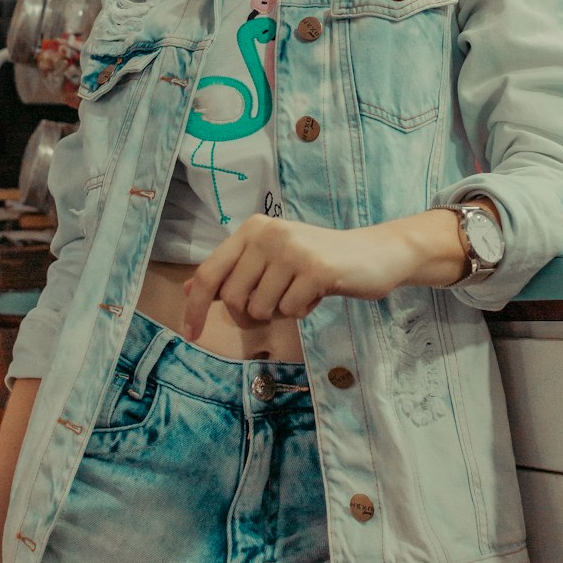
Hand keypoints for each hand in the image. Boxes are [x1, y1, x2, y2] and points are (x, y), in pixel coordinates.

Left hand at [182, 214, 415, 341]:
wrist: (375, 254)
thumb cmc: (316, 262)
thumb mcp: (270, 261)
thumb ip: (232, 273)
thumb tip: (188, 289)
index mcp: (252, 228)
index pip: (209, 273)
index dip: (195, 307)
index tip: (190, 333)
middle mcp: (268, 233)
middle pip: (233, 299)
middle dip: (252, 314)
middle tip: (278, 302)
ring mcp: (292, 249)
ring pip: (261, 309)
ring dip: (280, 311)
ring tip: (301, 291)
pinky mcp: (316, 269)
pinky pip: (290, 311)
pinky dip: (302, 311)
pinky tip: (318, 293)